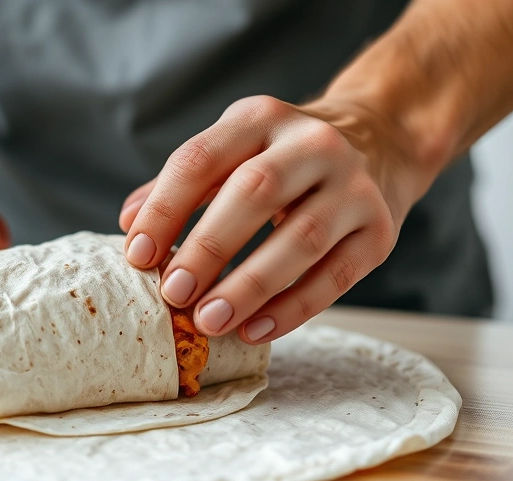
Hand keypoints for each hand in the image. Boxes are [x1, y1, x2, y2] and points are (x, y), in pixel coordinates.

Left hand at [120, 95, 422, 343]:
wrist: (384, 139)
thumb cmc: (283, 157)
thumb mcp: (234, 149)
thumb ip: (181, 185)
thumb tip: (128, 223)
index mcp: (259, 118)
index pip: (201, 159)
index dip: (165, 208)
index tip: (137, 255)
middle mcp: (311, 143)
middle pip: (254, 192)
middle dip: (208, 247)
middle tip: (173, 294)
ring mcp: (353, 185)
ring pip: (300, 238)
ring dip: (249, 286)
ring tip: (209, 321)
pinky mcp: (379, 229)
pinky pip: (335, 276)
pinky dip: (292, 308)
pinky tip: (254, 331)